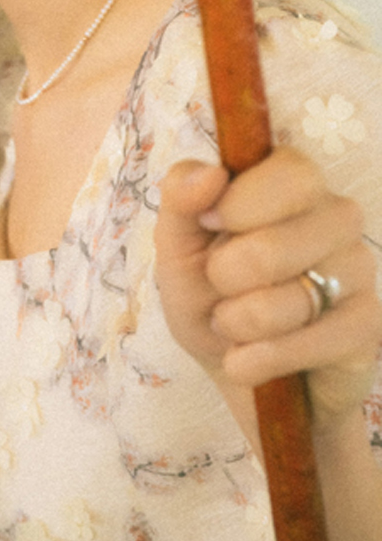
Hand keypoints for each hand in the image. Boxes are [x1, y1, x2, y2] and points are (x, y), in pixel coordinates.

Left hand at [156, 148, 381, 435]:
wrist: (236, 368)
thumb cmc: (208, 294)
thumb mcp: (177, 246)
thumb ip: (181, 199)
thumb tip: (209, 173)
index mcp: (293, 183)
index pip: (291, 172)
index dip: (241, 204)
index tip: (210, 223)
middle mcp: (336, 218)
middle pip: (276, 244)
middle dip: (225, 277)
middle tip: (219, 287)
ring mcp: (358, 271)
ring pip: (291, 300)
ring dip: (239, 323)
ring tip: (233, 325)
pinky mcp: (366, 325)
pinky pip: (311, 342)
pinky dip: (262, 359)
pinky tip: (248, 360)